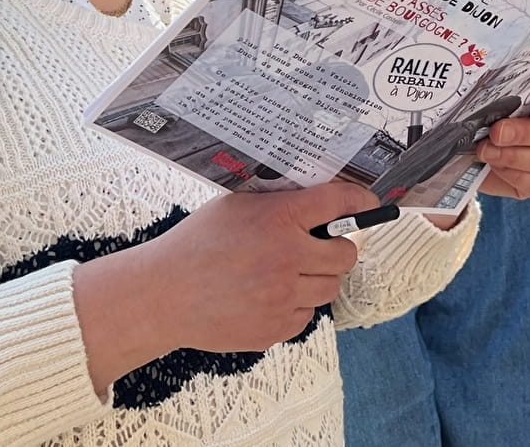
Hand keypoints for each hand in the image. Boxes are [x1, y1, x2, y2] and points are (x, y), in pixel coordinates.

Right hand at [74, 182, 377, 392]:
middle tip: (318, 247)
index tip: (368, 204)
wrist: (161, 295)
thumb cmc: (196, 244)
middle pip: (346, 255)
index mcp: (278, 219)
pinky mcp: (276, 328)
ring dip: (317, 278)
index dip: (359, 202)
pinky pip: (307, 315)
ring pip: (330, 287)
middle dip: (336, 248)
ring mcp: (284, 297)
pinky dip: (295, 306)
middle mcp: (287, 257)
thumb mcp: (236, 207)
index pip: (338, 203)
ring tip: (286, 273)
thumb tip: (320, 201)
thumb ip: (278, 203)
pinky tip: (267, 297)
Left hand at [476, 79, 529, 198]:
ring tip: (485, 150)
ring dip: (512, 155)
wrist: (462, 146)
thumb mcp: (480, 92)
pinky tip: (493, 165)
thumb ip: (490, 81)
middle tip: (497, 132)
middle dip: (524, 132)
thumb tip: (486, 70)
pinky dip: (511, 174)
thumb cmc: (475, 112)